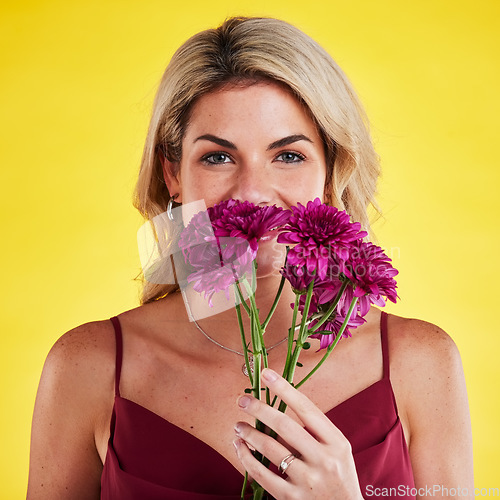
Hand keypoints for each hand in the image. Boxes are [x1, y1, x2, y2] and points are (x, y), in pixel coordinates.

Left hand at [233, 368, 362, 499]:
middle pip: (284, 425)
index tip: (267, 374)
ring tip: (238, 425)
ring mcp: (308, 481)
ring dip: (249, 433)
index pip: (307, 408)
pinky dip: (246, 458)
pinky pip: (262, 475)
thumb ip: (315, 432)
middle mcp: (324, 460)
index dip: (285, 389)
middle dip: (260, 409)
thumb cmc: (339, 478)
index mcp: (336, 442)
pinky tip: (240, 448)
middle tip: (243, 400)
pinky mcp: (292, 499)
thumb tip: (281, 405)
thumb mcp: (338, 451)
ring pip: (270, 449)